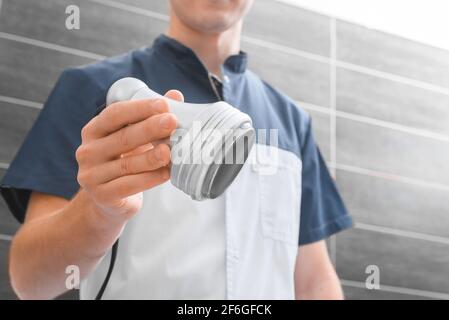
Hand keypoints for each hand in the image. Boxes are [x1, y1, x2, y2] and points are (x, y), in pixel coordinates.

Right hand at [76, 90, 182, 218]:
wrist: (109, 202)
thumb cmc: (125, 162)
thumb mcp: (136, 139)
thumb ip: (152, 117)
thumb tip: (175, 95)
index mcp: (94, 130)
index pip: (115, 114)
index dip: (139, 108)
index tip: (164, 104)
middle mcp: (88, 151)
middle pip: (122, 137)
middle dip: (149, 128)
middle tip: (172, 122)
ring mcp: (91, 175)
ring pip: (126, 164)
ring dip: (151, 157)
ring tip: (170, 152)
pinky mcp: (102, 195)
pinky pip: (128, 185)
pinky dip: (149, 179)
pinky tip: (166, 174)